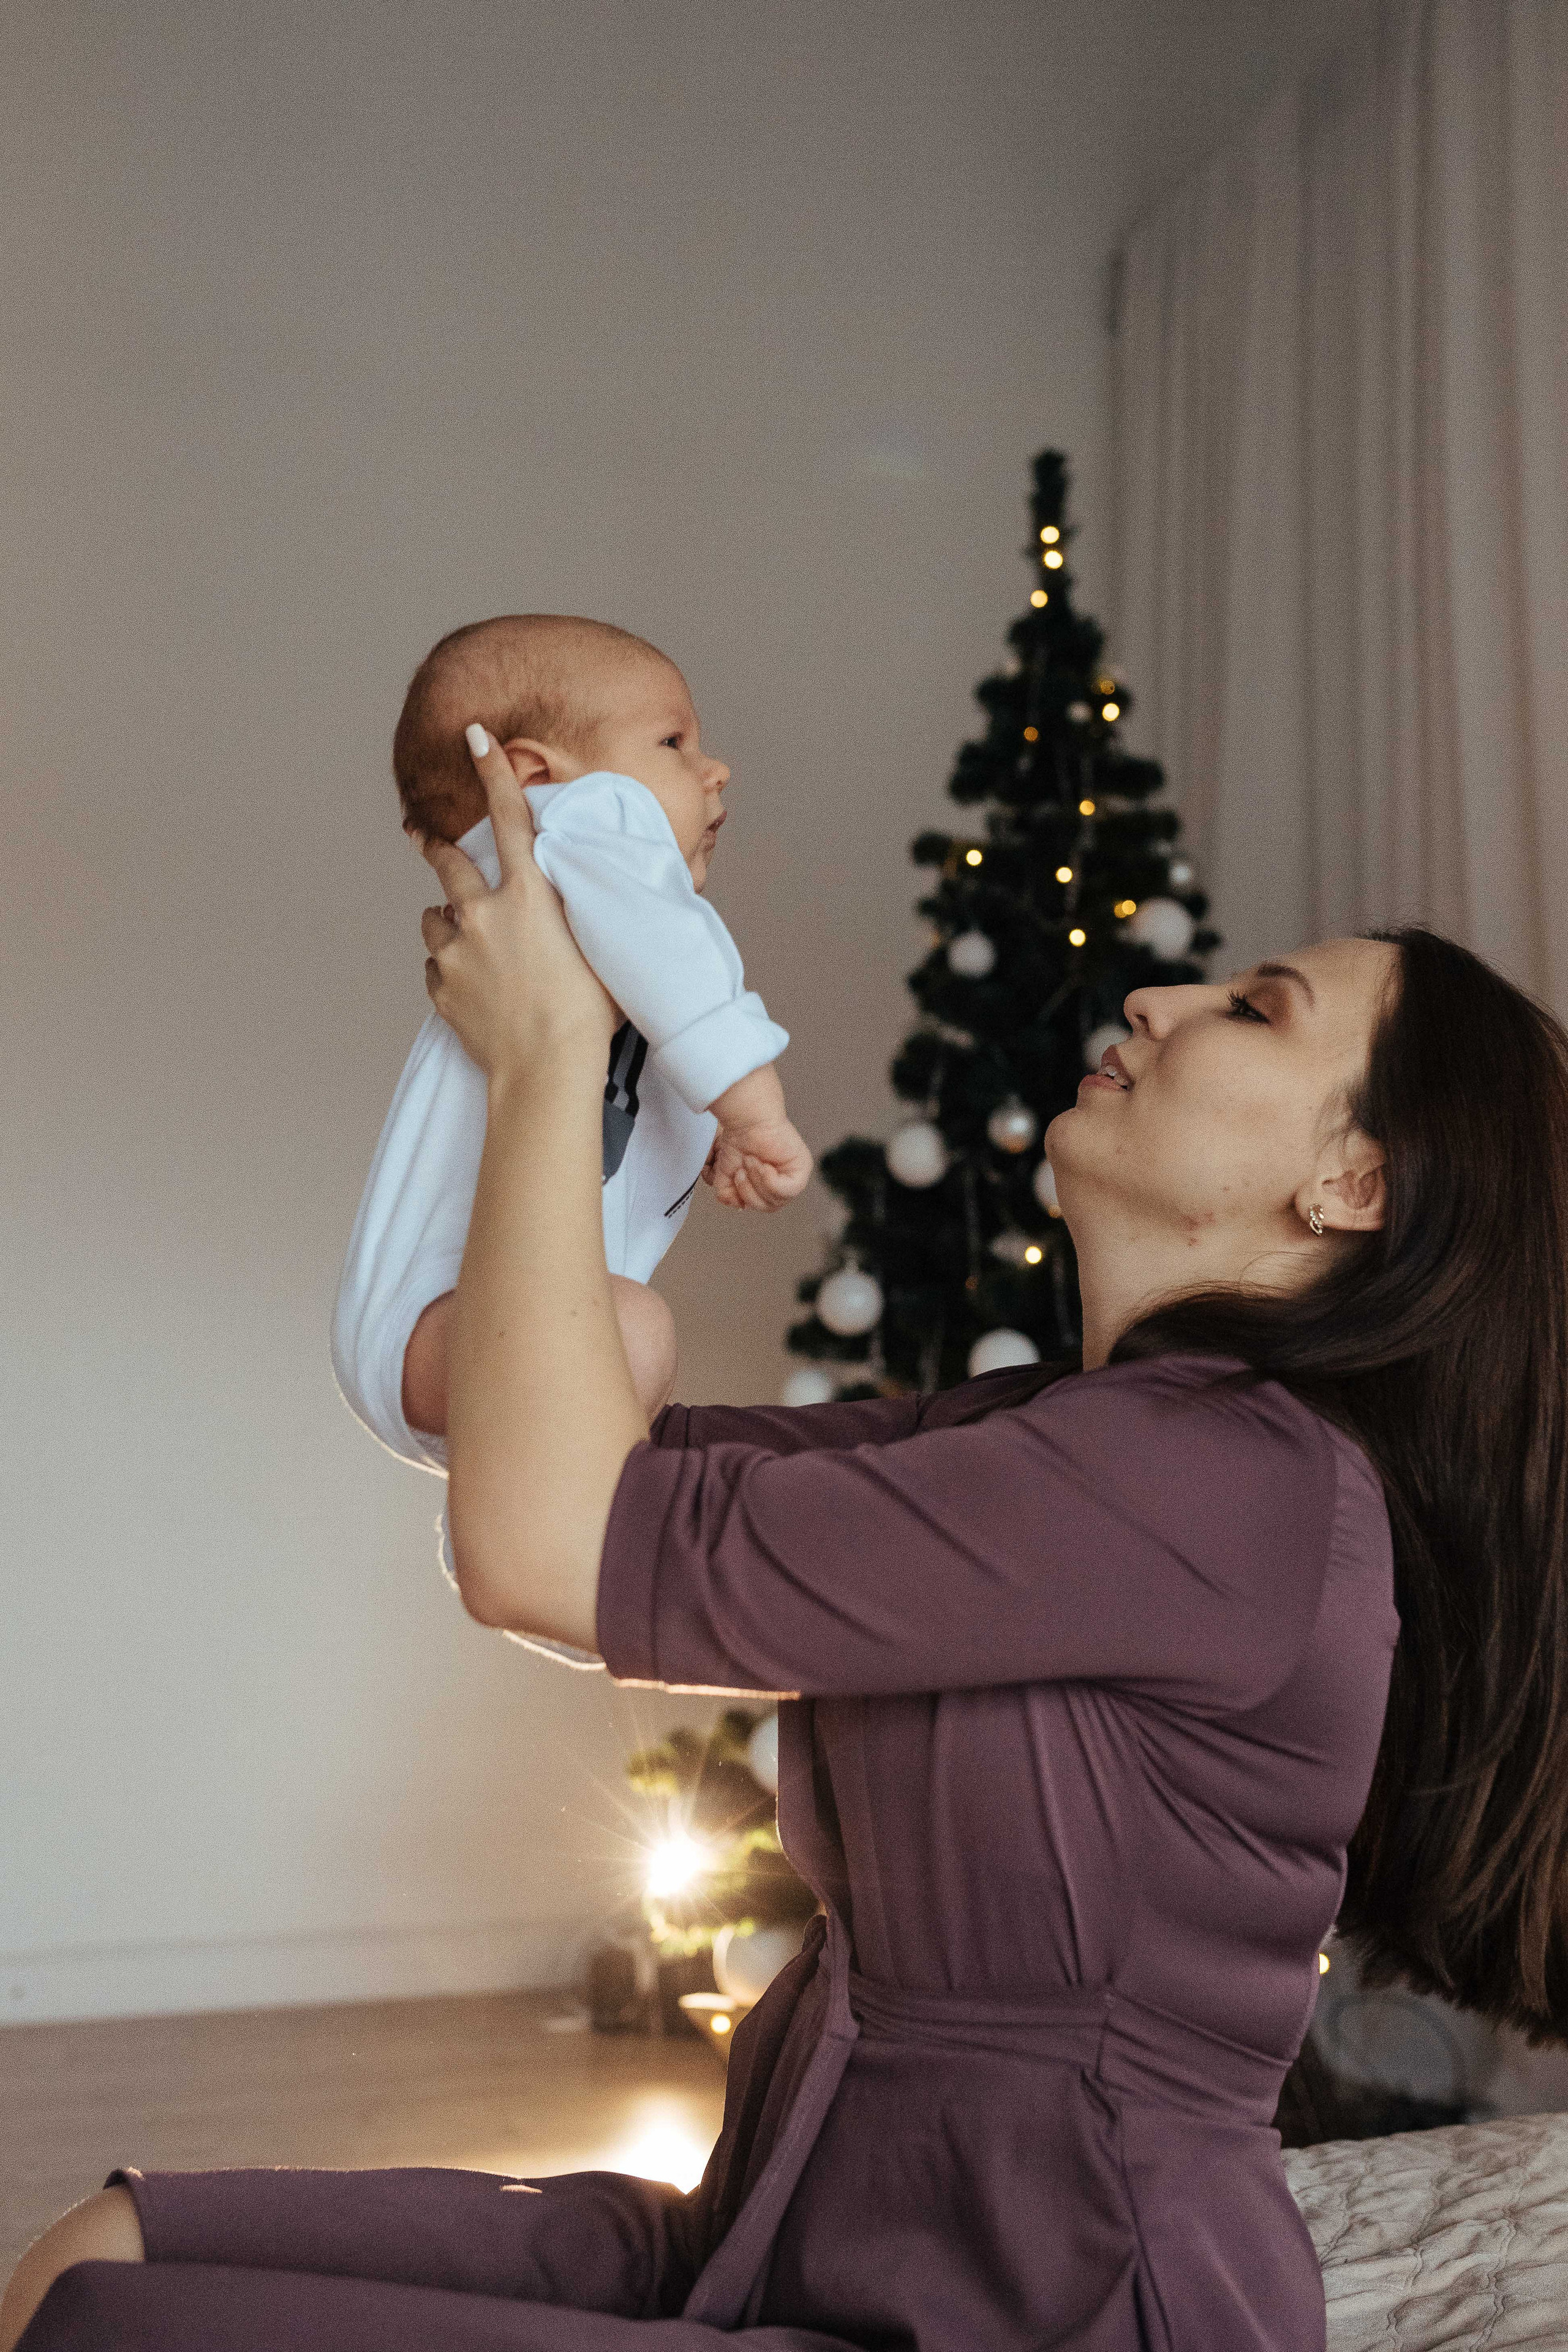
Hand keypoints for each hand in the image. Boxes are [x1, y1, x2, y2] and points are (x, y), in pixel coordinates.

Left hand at [416, 726, 616, 1082]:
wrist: (545, 1073)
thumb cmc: (590, 1016)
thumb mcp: (601, 950)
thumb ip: (586, 915)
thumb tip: (595, 895)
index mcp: (527, 897)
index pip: (507, 817)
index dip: (491, 771)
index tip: (474, 736)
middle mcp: (482, 915)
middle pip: (446, 864)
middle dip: (434, 845)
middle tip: (423, 836)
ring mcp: (454, 953)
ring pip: (434, 919)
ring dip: (448, 922)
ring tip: (470, 943)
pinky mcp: (440, 989)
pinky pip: (436, 967)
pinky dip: (449, 968)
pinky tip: (475, 987)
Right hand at [703, 1115, 814, 1210]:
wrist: (747, 1121)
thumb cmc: (739, 1141)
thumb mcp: (727, 1175)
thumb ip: (729, 1195)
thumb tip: (739, 1205)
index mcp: (769, 1184)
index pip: (761, 1205)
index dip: (745, 1196)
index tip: (737, 1175)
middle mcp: (784, 1180)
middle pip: (769, 1206)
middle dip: (749, 1191)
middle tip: (742, 1171)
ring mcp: (795, 1176)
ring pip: (777, 1201)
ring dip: (757, 1182)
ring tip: (751, 1162)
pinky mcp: (802, 1169)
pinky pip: (788, 1191)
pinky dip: (770, 1181)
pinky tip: (764, 1165)